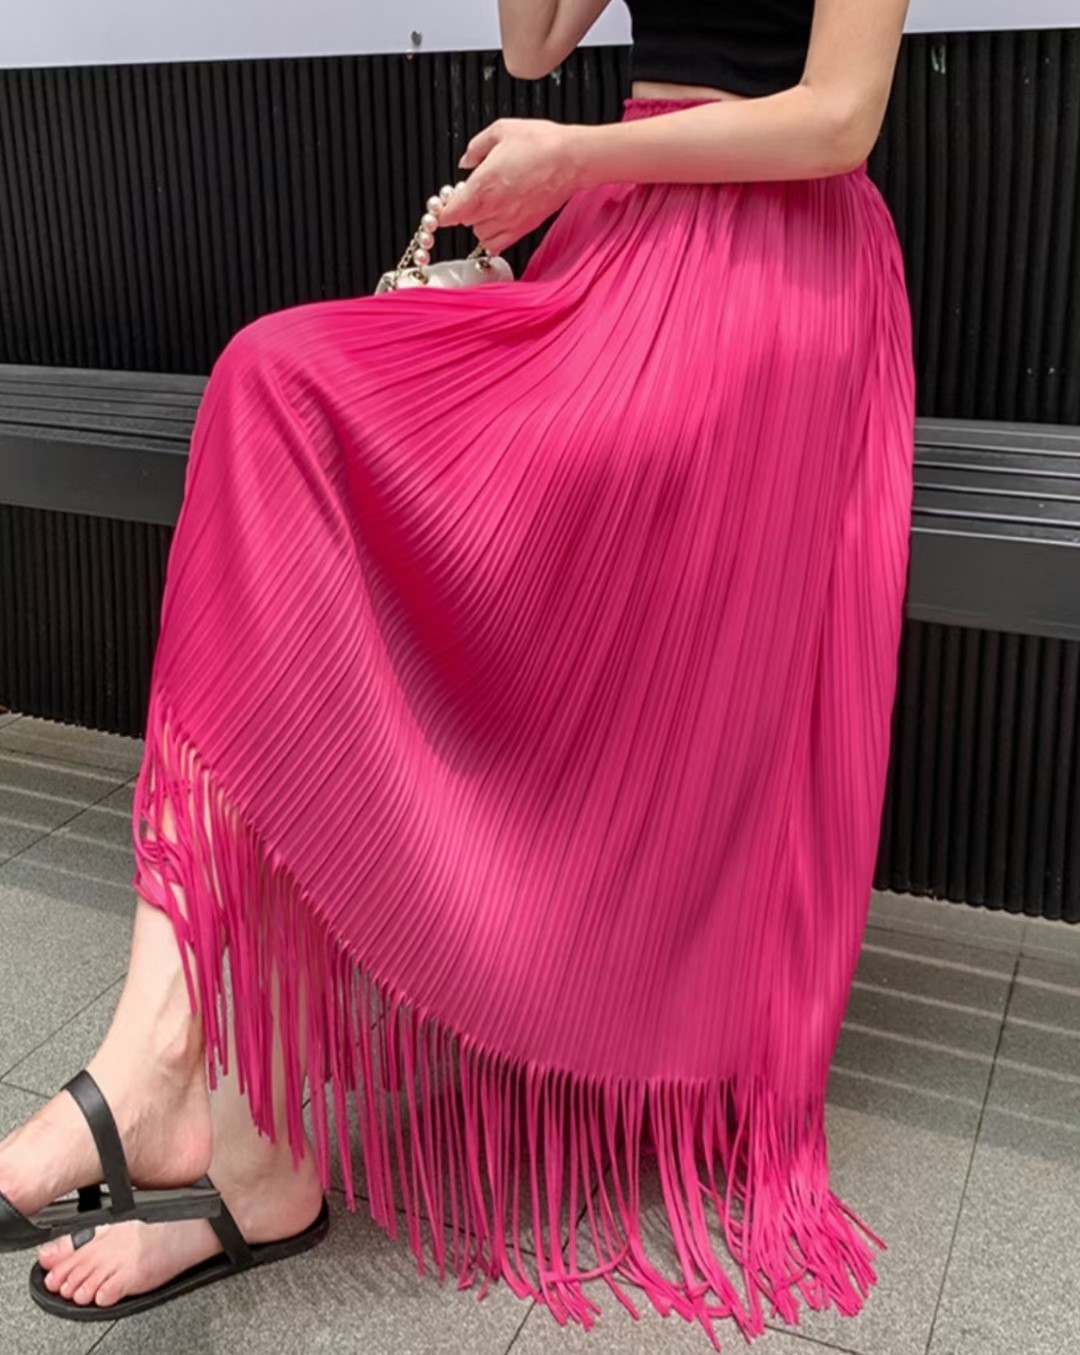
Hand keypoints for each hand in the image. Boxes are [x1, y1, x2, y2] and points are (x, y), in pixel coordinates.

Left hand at [438, 118, 582, 256]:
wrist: (571, 159)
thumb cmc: (541, 143)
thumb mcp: (501, 130)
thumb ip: (476, 147)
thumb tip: (466, 161)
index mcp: (483, 184)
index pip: (450, 212)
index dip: (443, 209)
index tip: (445, 203)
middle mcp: (494, 207)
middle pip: (464, 222)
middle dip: (464, 209)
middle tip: (472, 193)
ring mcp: (509, 221)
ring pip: (480, 234)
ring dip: (479, 223)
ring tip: (488, 206)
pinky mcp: (524, 228)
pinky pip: (498, 245)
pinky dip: (493, 238)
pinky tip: (497, 222)